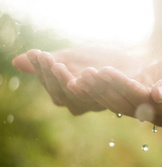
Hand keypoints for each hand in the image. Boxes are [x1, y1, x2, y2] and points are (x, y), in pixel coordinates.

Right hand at [12, 46, 144, 114]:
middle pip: (64, 95)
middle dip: (53, 76)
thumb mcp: (71, 59)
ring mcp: (102, 103)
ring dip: (70, 80)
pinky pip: (108, 95)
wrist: (129, 61)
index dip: (43, 73)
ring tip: (61, 63)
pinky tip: (94, 71)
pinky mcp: (122, 100)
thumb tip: (17, 61)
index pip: (53, 88)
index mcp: (70, 96)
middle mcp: (84, 104)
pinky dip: (101, 84)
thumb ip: (49, 64)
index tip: (36, 54)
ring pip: (83, 97)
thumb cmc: (97, 60)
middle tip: (46, 57)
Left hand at [77, 47, 161, 125]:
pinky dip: (100, 91)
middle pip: (125, 104)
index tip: (104, 70)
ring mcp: (144, 110)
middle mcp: (156, 115)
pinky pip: (115, 99)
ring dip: (98, 90)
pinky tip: (86, 81)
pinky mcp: (135, 102)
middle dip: (104, 88)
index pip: (142, 99)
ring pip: (116, 104)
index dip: (123, 85)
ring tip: (81, 76)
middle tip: (86, 74)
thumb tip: (158, 95)